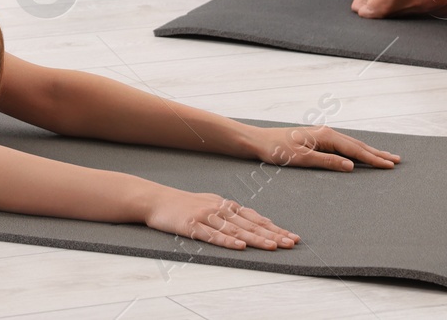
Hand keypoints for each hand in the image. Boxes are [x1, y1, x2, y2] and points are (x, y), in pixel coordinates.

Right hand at [143, 186, 297, 250]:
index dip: (274, 227)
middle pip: (250, 224)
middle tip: (291, 243)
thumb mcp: (209, 203)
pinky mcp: (192, 226)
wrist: (155, 200)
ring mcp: (205, 217)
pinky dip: (227, 240)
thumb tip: (252, 219)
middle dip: (273, 234)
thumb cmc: (182, 204)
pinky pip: (213, 235)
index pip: (254, 217)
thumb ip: (229, 211)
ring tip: (273, 246)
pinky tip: (240, 246)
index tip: (291, 236)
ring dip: (256, 238)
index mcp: (224, 205)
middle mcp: (219, 209)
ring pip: (236, 230)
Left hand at [248, 124, 399, 171]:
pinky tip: (361, 154)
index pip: (354, 149)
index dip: (373, 158)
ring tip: (385, 157)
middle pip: (357, 145)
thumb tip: (351, 166)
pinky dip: (356, 151)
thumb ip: (327, 161)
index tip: (390, 165)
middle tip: (397, 160)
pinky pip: (343, 146)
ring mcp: (322, 136)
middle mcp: (326, 133)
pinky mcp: (317, 140)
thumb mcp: (301, 158)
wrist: (259, 141)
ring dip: (369, 151)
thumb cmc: (277, 150)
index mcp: (325, 136)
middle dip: (377, 153)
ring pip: (351, 144)